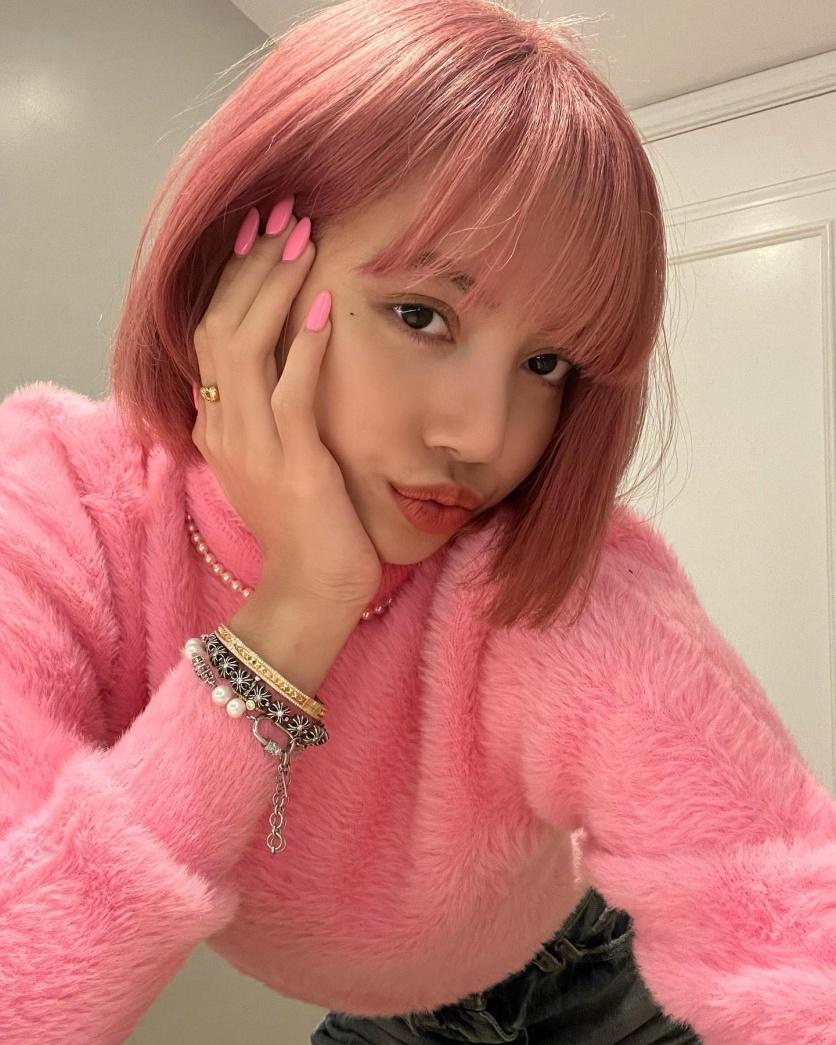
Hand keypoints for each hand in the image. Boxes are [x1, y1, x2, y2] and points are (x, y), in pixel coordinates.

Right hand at [191, 199, 382, 611]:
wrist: (312, 591)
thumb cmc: (306, 522)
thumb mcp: (276, 457)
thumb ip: (267, 409)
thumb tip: (284, 358)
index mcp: (217, 421)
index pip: (213, 330)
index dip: (234, 276)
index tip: (261, 230)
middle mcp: (223, 426)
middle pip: (221, 323)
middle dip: (252, 263)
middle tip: (284, 211)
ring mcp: (252, 445)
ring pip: (247, 347)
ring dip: (274, 287)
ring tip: (303, 238)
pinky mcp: (291, 464)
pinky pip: (292, 393)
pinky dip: (308, 346)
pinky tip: (329, 305)